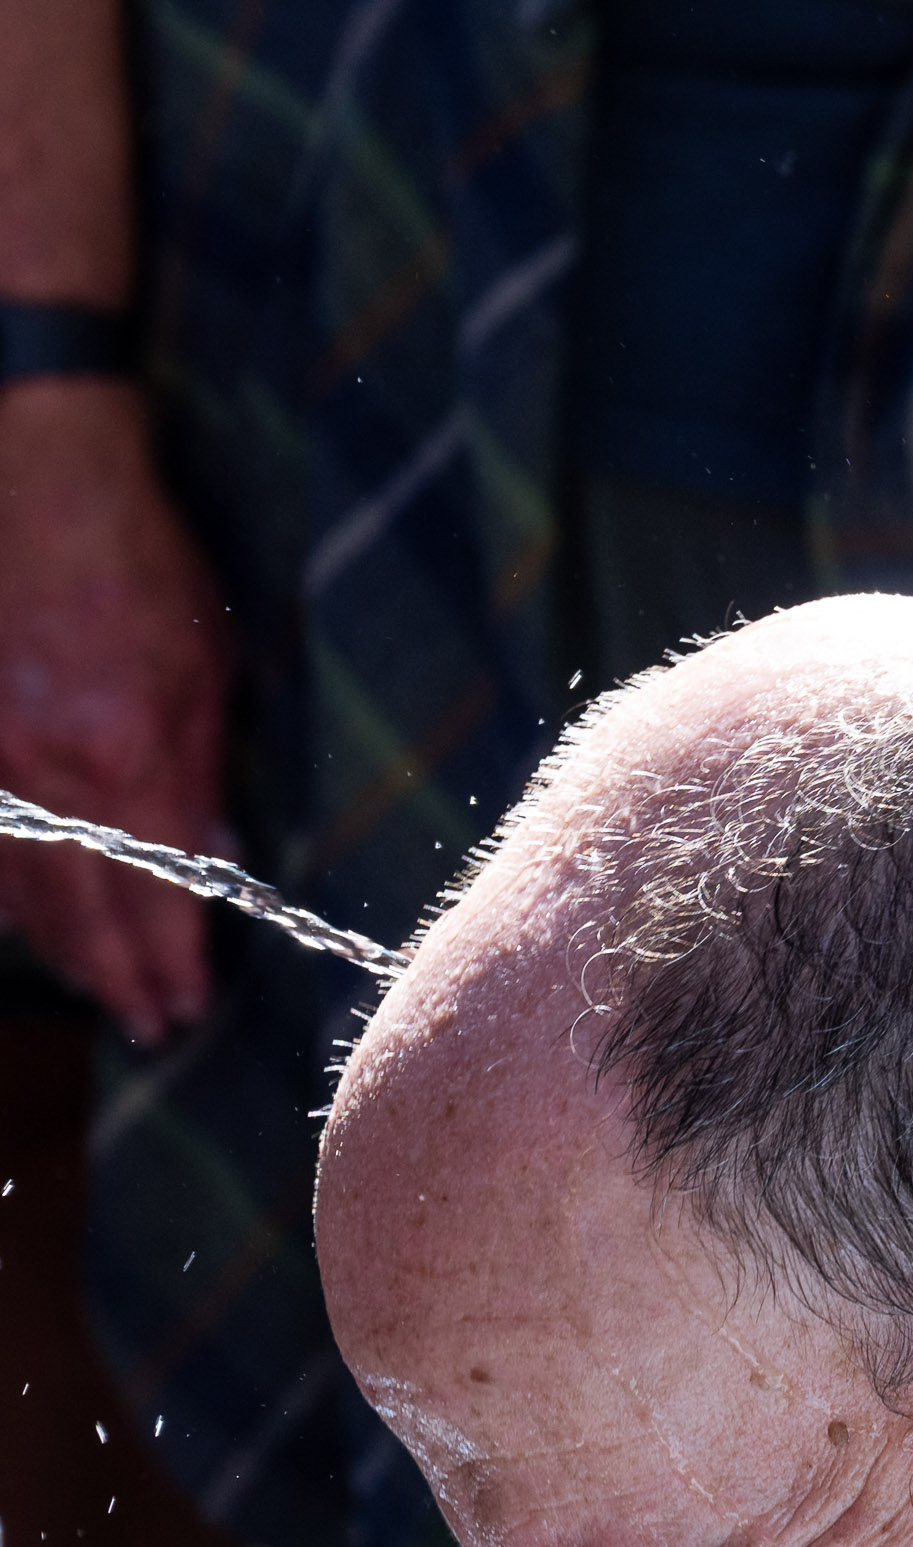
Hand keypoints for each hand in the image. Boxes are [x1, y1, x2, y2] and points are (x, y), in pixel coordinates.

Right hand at [0, 379, 230, 1043]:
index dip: (172, 961)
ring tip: (99, 991)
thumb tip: (210, 861)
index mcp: (128, 753)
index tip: (189, 1006)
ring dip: (62, 950)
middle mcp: (51, 770)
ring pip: (20, 886)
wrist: (38, 470)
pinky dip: (5, 891)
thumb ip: (203, 773)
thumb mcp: (204, 667)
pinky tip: (25, 922)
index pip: (156, 893)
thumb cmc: (138, 559)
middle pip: (83, 910)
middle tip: (149, 1028)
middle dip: (119, 979)